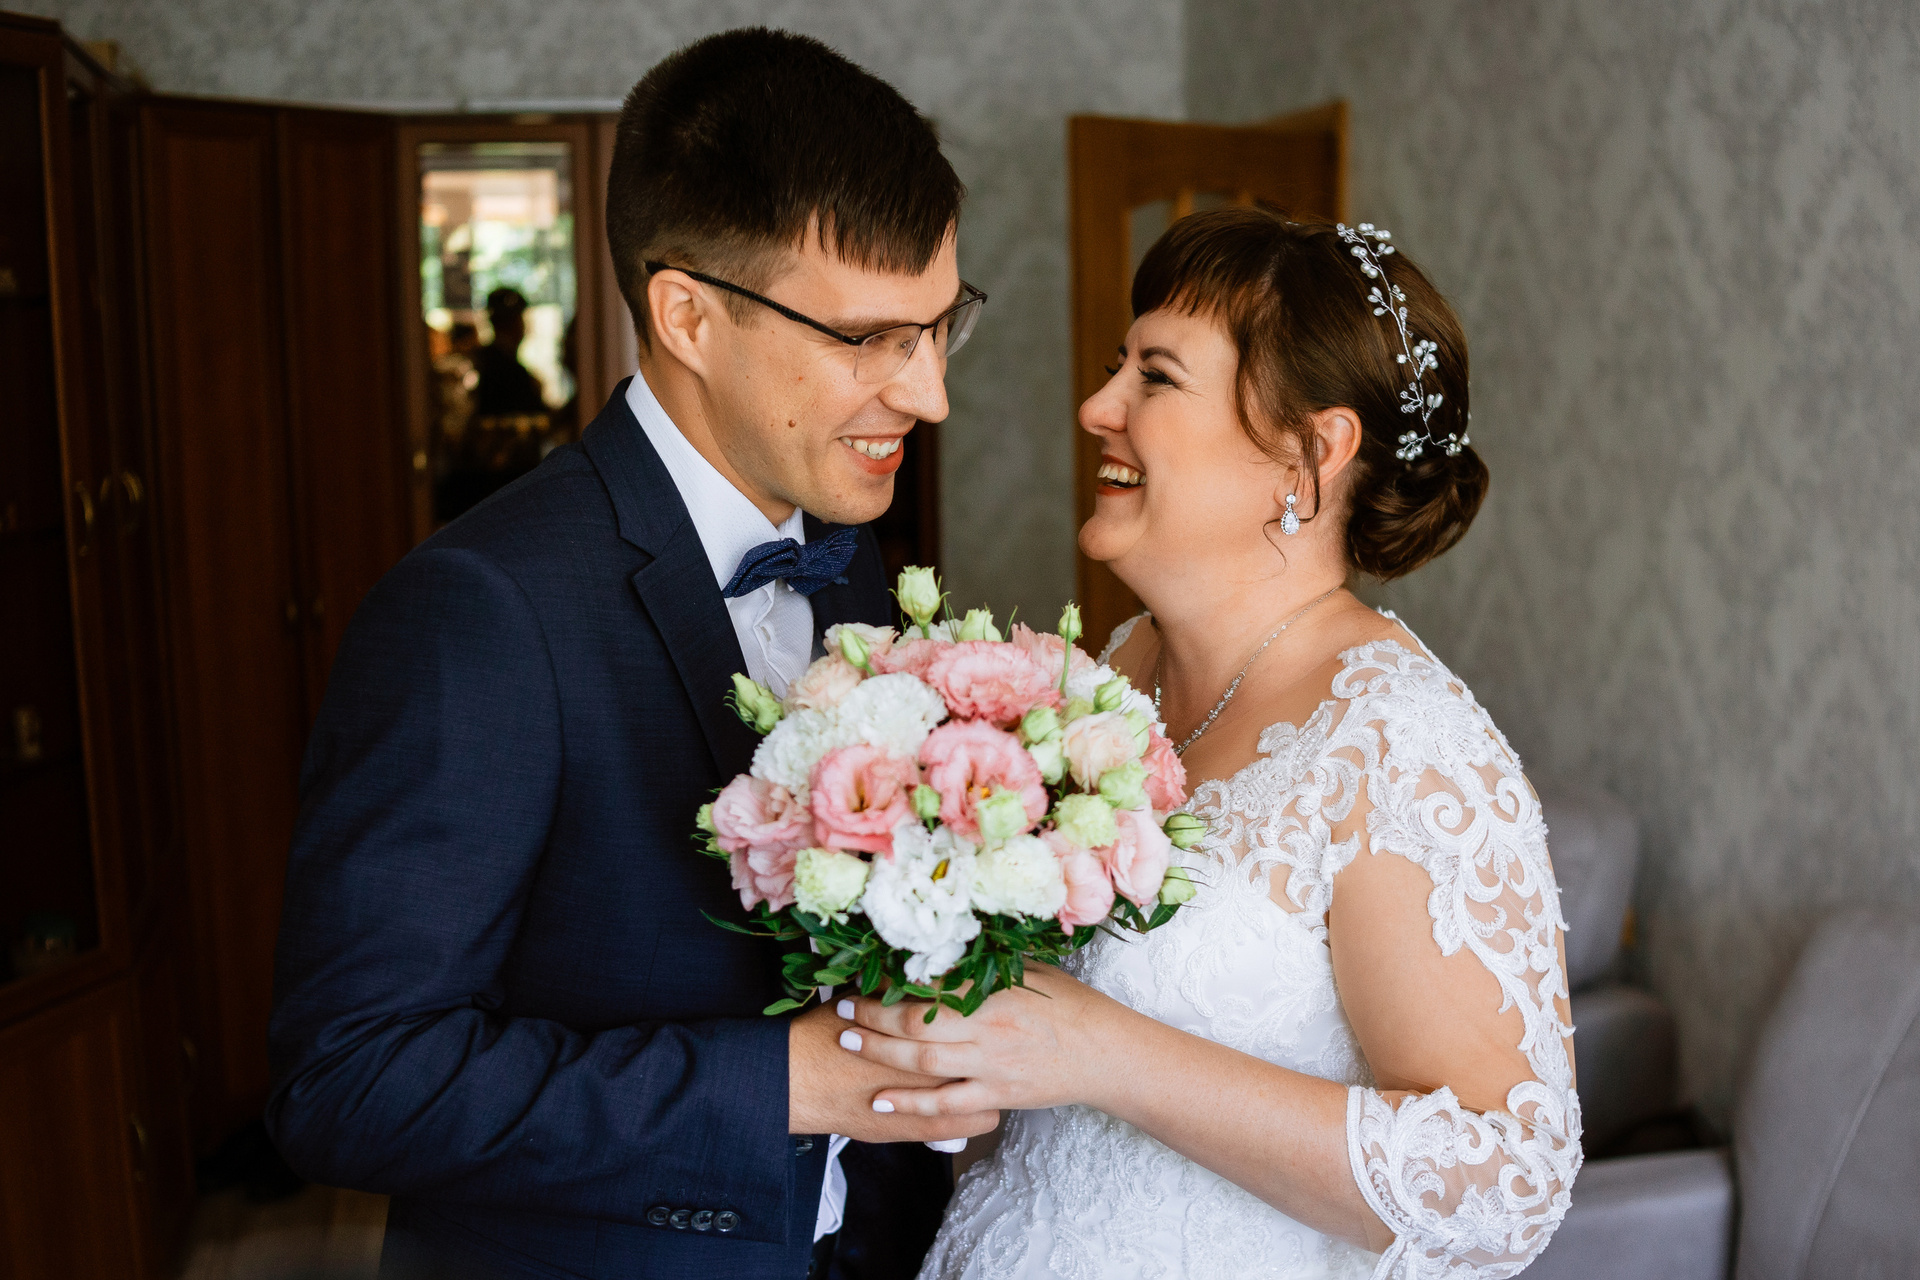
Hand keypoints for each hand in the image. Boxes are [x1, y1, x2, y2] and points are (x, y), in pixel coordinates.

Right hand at [788, 1000, 998, 1142]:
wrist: (797, 1076)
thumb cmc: (827, 1032)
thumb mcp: (866, 996)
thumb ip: (898, 987)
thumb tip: (918, 968)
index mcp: (924, 1022)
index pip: (977, 1014)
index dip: (993, 1010)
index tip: (996, 1010)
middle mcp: (933, 1060)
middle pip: (986, 1053)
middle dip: (999, 1047)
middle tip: (1003, 1041)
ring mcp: (927, 1098)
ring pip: (984, 1093)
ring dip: (990, 1084)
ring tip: (991, 1075)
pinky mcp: (915, 1128)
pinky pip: (964, 1126)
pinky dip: (975, 1116)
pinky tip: (978, 1108)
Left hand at [836, 965, 1123, 1117]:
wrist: (1106, 1053)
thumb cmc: (1070, 1005)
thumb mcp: (1031, 971)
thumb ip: (989, 964)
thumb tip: (947, 946)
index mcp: (996, 990)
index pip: (932, 982)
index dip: (892, 979)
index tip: (865, 973)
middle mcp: (987, 1027)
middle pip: (916, 1021)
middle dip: (873, 1013)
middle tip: (842, 1006)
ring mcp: (990, 1065)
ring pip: (923, 1061)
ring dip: (880, 1051)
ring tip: (848, 1040)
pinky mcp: (996, 1096)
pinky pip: (946, 1103)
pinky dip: (909, 1104)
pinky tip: (879, 1101)